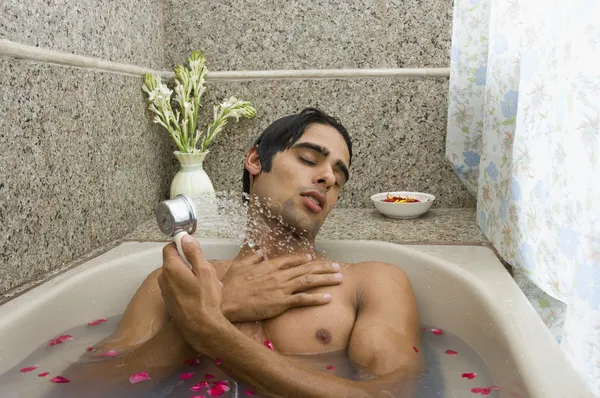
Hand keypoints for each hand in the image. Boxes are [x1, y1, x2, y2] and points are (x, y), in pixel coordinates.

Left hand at [157, 235, 227, 351]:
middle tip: (204, 271)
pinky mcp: (169, 301)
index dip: (182, 246)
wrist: (201, 328)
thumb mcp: (205, 271)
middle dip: (188, 263)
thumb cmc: (205, 299)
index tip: (195, 252)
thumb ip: (193, 253)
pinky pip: (176, 287)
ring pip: (176, 275)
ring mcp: (165, 291)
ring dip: (188, 275)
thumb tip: (184, 238)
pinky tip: (199, 295)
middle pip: (174, 262)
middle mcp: (163, 278)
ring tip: (205, 285)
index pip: (170, 247)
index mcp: (171, 268)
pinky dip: (186, 286)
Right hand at [221, 252, 342, 321]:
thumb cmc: (230, 285)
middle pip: (305, 269)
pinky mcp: (281, 303)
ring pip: (308, 281)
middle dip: (323, 268)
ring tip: (339, 278)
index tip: (312, 258)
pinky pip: (303, 299)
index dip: (303, 259)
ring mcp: (281, 289)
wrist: (227, 302)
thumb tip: (260, 252)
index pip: (290, 260)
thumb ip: (252, 258)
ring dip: (325, 279)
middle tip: (337, 267)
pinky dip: (317, 298)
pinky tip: (329, 298)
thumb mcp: (239, 266)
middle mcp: (278, 275)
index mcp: (269, 266)